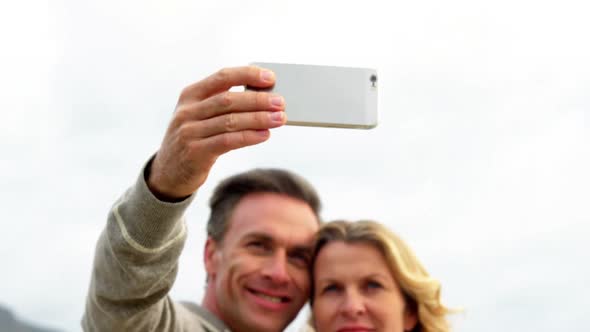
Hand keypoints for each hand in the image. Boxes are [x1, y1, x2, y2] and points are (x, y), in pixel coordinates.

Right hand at [147, 66, 285, 199]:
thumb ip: (224, 107)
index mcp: (190, 95)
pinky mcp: (195, 152)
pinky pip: (228, 141)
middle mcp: (187, 111)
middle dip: (258, 100)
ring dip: (258, 119)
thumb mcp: (200, 117)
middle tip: (281, 102)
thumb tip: (264, 100)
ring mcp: (189, 132)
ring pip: (230, 121)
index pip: (222, 77)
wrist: (168, 173)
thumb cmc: (194, 139)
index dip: (247, 75)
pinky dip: (249, 137)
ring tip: (279, 118)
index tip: (270, 77)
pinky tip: (265, 135)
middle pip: (229, 100)